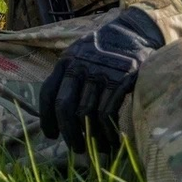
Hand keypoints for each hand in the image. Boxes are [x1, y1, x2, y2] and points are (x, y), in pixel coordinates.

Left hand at [38, 7, 164, 153]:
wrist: (134, 31)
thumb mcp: (81, 56)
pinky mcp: (121, 78)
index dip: (47, 118)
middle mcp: (79, 66)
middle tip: (76, 149)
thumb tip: (60, 115)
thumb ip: (69, 78)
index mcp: (66, 61)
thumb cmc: (105, 50)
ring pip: (87, 113)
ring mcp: (100, 72)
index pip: (48, 92)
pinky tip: (112, 140)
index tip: (51, 136)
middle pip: (65, 106)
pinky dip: (108, 131)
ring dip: (92, 137)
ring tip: (99, 150)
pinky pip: (108, 112)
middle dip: (69, 133)